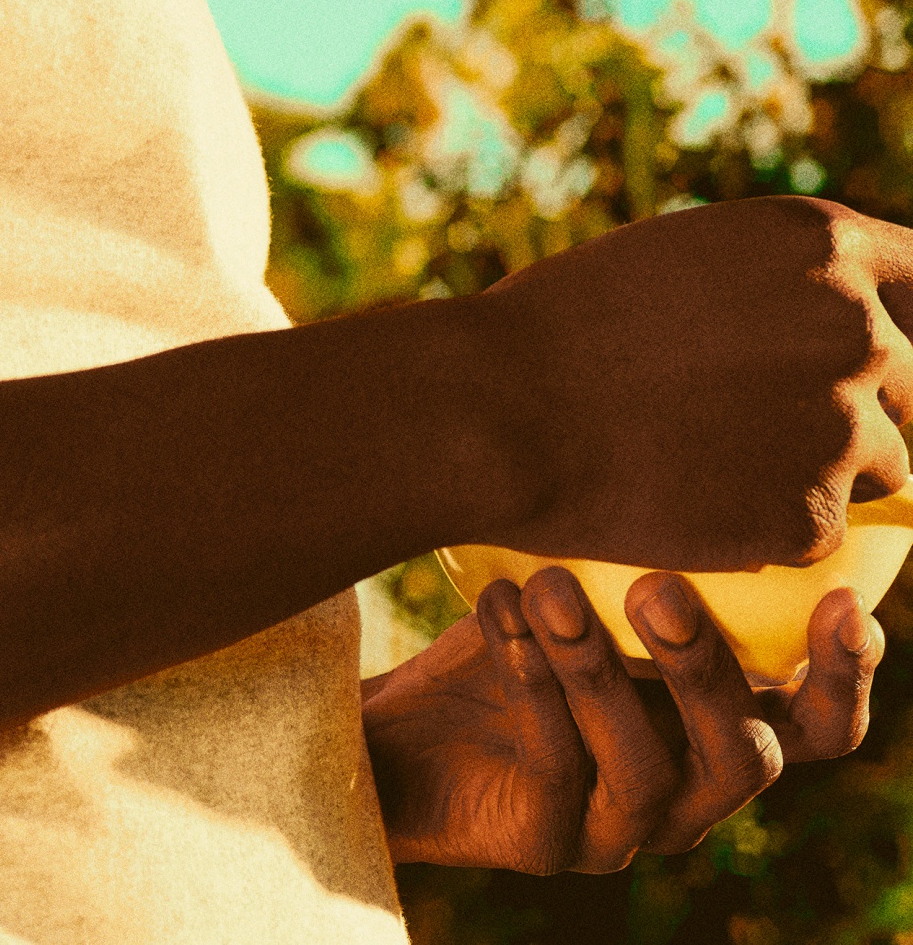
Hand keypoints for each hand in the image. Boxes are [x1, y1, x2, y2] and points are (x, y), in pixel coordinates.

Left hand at [360, 567, 882, 873]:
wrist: (412, 708)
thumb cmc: (525, 616)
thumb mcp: (591, 562)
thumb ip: (653, 526)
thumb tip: (697, 414)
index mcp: (727, 721)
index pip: (820, 725)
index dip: (846, 676)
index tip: (844, 600)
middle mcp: (693, 785)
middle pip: (747, 759)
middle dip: (708, 671)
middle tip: (660, 589)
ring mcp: (623, 828)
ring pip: (645, 772)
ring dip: (599, 672)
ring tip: (551, 588)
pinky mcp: (549, 844)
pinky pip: (557, 772)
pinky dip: (533, 686)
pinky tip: (501, 607)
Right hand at [478, 197, 912, 569]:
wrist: (504, 407)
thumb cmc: (574, 318)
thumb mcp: (693, 254)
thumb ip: (783, 279)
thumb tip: (847, 310)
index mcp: (825, 242)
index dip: (910, 317)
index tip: (885, 347)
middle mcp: (857, 326)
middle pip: (908, 379)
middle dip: (861, 400)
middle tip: (772, 419)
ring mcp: (845, 426)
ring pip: (884, 461)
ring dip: (826, 467)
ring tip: (721, 459)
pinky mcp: (816, 518)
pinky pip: (822, 526)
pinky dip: (774, 524)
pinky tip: (699, 501)